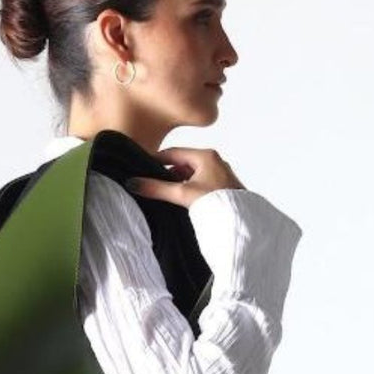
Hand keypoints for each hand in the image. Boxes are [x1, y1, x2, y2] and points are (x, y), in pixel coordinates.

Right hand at [125, 147, 244, 208]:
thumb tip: (133, 184)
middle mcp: (214, 161)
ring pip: (191, 173)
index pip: (173, 152)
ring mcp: (220, 173)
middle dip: (167, 173)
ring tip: (164, 193)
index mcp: (205, 155)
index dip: (156, 159)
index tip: (142, 165)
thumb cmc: (215, 203)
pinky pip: (200, 182)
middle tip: (151, 182)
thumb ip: (157, 189)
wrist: (240, 221)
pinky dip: (188, 187)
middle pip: (182, 163)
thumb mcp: (182, 194)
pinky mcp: (223, 186)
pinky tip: (181, 199)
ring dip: (177, 182)